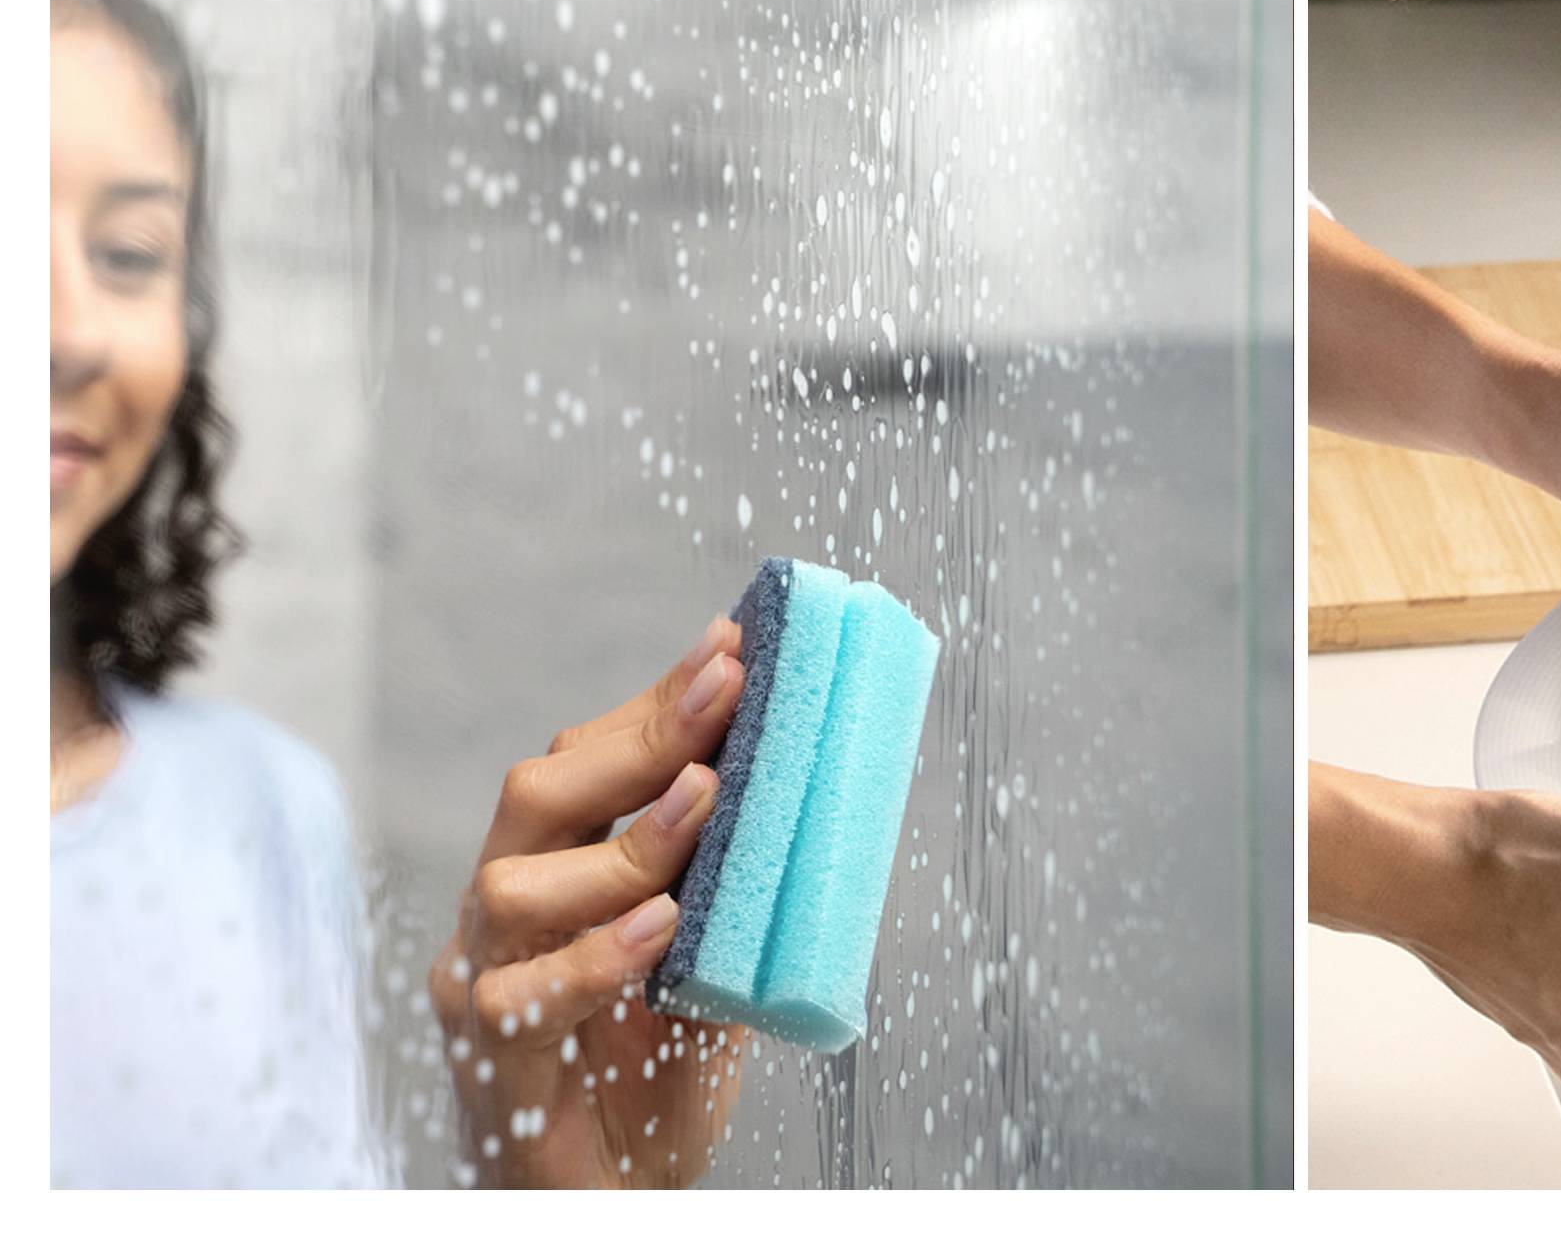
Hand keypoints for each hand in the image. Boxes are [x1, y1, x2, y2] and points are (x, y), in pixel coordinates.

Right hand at [432, 615, 751, 1187]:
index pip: (588, 762)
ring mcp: (482, 987)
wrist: (610, 1203)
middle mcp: (504, 916)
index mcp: (553, 872)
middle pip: (536, 798)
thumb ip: (735, 886)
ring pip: (516, 887)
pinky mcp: (489, 1064)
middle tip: (726, 691)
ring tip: (704, 804)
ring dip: (624, 843)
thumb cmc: (654, 1076)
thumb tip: (809, 785)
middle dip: (640, 736)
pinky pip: (520, 999)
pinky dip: (594, 956)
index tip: (730, 645)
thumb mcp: (715, 961)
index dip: (656, 701)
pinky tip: (660, 926)